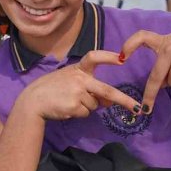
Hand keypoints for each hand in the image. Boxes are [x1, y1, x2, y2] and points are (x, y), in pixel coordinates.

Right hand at [17, 50, 138, 121]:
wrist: (33, 101)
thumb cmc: (51, 90)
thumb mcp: (69, 82)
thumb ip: (89, 88)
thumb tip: (109, 101)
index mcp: (77, 69)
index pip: (94, 57)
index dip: (109, 57)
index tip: (122, 58)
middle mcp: (79, 79)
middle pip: (107, 90)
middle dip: (124, 100)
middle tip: (137, 108)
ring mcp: (77, 93)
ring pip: (94, 105)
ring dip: (87, 106)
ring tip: (69, 102)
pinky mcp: (74, 106)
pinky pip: (85, 113)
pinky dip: (79, 113)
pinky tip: (66, 108)